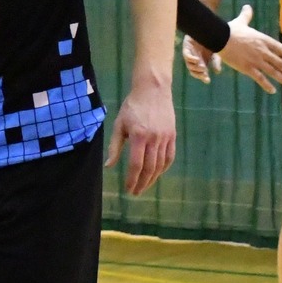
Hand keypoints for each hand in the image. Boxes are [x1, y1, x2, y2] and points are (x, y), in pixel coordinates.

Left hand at [106, 75, 175, 195]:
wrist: (153, 90)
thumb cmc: (132, 106)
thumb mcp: (119, 125)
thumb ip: (115, 146)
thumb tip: (109, 166)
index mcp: (139, 136)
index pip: (136, 165)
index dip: (132, 179)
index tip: (128, 189)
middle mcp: (154, 139)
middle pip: (149, 168)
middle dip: (142, 183)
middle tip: (136, 192)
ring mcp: (165, 138)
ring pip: (160, 165)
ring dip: (152, 178)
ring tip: (145, 186)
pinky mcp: (172, 136)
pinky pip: (169, 157)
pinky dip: (163, 168)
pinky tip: (157, 173)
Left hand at [181, 32, 215, 83]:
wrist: (206, 30)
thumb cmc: (212, 42)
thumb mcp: (216, 53)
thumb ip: (216, 62)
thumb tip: (217, 72)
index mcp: (201, 62)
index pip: (200, 73)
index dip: (203, 77)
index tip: (208, 80)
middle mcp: (195, 60)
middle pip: (193, 71)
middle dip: (199, 74)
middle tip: (205, 75)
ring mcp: (190, 54)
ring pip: (190, 65)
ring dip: (196, 68)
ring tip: (203, 67)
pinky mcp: (186, 47)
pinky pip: (187, 55)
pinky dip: (191, 59)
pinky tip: (197, 60)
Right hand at [214, 5, 281, 92]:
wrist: (221, 37)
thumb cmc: (231, 29)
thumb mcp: (241, 22)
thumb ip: (247, 16)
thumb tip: (247, 7)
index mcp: (264, 40)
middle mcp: (263, 51)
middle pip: (281, 62)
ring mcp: (256, 60)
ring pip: (273, 71)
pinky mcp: (247, 68)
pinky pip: (260, 78)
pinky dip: (267, 85)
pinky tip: (273, 91)